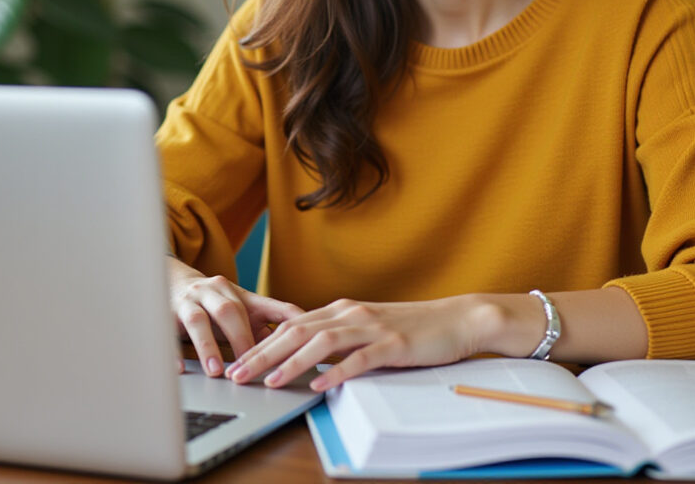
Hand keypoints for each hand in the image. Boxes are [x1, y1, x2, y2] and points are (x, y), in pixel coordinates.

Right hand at [169, 257, 304, 376]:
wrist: (172, 281)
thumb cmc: (214, 304)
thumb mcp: (241, 309)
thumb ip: (266, 325)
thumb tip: (296, 348)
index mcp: (237, 292)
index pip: (267, 305)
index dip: (286, 318)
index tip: (301, 337)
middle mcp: (212, 292)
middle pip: (229, 311)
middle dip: (240, 339)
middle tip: (250, 366)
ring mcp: (187, 301)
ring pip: (197, 321)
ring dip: (208, 346)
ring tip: (216, 371)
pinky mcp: (165, 314)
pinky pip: (166, 334)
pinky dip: (172, 353)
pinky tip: (179, 369)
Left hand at [224, 295, 516, 391]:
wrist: (458, 319)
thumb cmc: (413, 327)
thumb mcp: (368, 328)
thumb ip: (338, 337)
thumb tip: (304, 355)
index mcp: (341, 310)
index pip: (290, 325)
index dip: (260, 342)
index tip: (236, 359)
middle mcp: (351, 314)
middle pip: (295, 331)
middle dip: (262, 353)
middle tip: (237, 372)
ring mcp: (371, 327)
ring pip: (320, 342)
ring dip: (290, 362)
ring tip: (268, 381)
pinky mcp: (393, 344)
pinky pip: (358, 359)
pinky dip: (335, 371)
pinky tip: (318, 384)